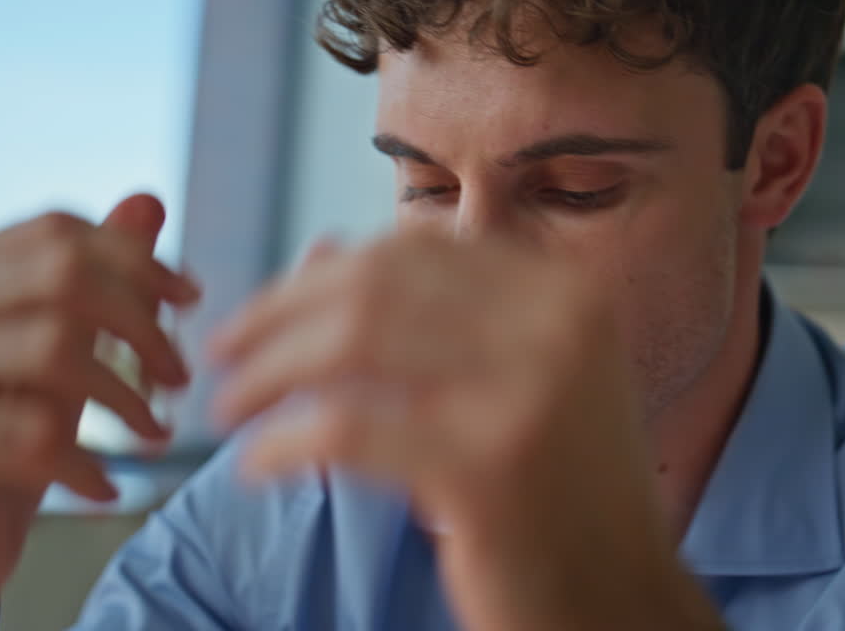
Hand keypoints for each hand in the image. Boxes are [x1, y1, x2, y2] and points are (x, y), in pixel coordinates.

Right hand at [0, 195, 198, 629]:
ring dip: (126, 399)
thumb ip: (101, 278)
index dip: (137, 260)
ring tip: (156, 434)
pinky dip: (88, 465)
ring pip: (54, 353)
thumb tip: (150, 201)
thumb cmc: (8, 430)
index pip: (59, 233)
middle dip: (141, 324)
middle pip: (63, 278)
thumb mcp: (65, 349)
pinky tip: (108, 485)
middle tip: (180, 376)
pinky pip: (34, 438)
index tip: (191, 296)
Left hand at [212, 231, 722, 630]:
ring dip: (268, 372)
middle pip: (377, 283)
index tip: (267, 313)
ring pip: (353, 341)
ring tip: (230, 407)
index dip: (323, 275)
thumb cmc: (558, 495)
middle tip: (224, 353)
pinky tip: (259, 466)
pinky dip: (282, 444)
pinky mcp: (488, 466)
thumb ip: (429, 316)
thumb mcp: (514, 382)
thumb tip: (316, 253)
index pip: (417, 248)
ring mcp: (529, 389)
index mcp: (567, 292)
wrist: (620, 601)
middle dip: (279, 314)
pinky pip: (345, 429)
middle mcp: (558, 323)